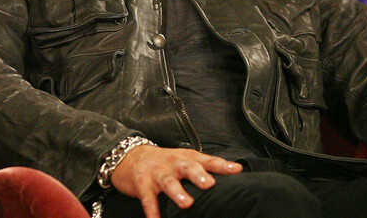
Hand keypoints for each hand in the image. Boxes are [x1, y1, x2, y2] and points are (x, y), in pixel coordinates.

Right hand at [110, 145, 241, 217]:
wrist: (130, 156)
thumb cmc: (165, 162)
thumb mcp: (185, 159)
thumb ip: (206, 167)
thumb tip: (236, 172)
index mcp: (187, 158)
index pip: (207, 160)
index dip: (221, 165)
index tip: (236, 170)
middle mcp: (174, 164)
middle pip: (188, 168)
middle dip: (198, 175)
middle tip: (208, 184)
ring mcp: (158, 173)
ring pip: (169, 182)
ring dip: (178, 192)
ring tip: (186, 203)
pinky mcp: (142, 184)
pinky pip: (148, 198)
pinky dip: (152, 210)